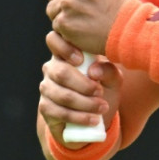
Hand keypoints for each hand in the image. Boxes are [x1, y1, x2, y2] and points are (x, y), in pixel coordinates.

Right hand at [39, 31, 123, 146]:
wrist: (96, 116)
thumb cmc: (104, 89)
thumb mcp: (113, 79)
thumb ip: (109, 71)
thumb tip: (94, 71)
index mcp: (67, 53)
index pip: (54, 40)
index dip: (64, 48)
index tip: (81, 60)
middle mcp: (52, 68)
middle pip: (61, 73)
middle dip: (84, 85)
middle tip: (101, 92)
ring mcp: (47, 88)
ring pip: (62, 95)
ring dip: (85, 103)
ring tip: (103, 108)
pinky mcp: (45, 108)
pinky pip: (59, 112)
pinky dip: (79, 117)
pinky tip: (93, 120)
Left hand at [44, 0, 126, 53]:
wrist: (123, 27)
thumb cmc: (114, 1)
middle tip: (80, 3)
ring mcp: (68, 3)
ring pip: (52, 7)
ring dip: (63, 12)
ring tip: (82, 15)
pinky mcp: (64, 21)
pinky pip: (55, 22)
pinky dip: (65, 26)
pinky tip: (81, 25)